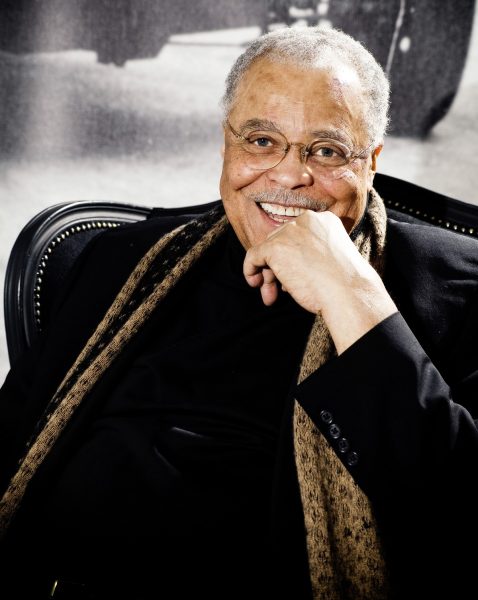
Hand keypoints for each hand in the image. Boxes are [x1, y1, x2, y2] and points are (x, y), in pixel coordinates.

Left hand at [243, 210, 396, 352]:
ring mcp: (289, 231)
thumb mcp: (330, 261)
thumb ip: (309, 255)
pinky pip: (253, 256)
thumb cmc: (345, 285)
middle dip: (277, 267)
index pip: (296, 235)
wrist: (348, 293)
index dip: (292, 258)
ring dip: (267, 273)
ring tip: (270, 295)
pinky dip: (250, 270)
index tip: (295, 279)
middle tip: (278, 290)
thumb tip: (282, 267)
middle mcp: (306, 219)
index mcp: (324, 220)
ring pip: (268, 251)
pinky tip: (255, 283)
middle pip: (280, 242)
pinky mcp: (275, 246)